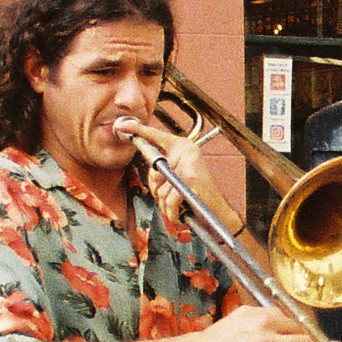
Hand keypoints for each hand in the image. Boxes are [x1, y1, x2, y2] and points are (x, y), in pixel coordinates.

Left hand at [118, 114, 241, 236]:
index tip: (122, 126)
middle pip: (153, 170)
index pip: (156, 135)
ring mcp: (189, 164)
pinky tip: (180, 215)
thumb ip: (164, 171)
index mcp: (183, 147)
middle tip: (171, 199)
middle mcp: (187, 151)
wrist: (219, 214)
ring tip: (180, 208)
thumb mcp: (179, 179)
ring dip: (166, 205)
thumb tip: (151, 173)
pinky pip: (169, 200)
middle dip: (158, 190)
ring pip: (160, 189)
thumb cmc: (198, 198)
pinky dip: (172, 213)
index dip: (138, 130)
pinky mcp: (191, 180)